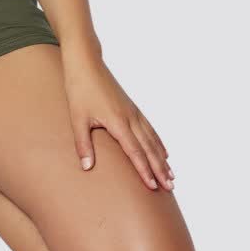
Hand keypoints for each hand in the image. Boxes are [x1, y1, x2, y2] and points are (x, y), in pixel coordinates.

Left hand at [61, 50, 174, 190]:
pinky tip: (164, 152)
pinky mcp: (132, 107)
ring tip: (171, 175)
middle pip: (149, 148)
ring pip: (152, 139)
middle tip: (171, 187)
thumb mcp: (77, 117)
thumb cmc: (80, 88)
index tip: (154, 187)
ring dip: (162, 159)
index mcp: (118, 122)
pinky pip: (149, 129)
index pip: (135, 152)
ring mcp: (133, 112)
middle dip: (160, 169)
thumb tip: (86, 168)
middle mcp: (130, 118)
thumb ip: (83, 144)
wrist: (86, 62)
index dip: (144, 171)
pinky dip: (158, 143)